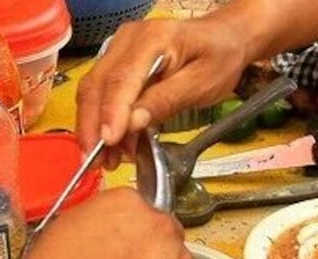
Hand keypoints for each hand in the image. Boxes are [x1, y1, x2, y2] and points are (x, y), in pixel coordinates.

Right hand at [76, 16, 251, 168]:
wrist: (223, 38)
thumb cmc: (218, 58)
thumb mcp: (202, 83)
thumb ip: (167, 101)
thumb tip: (133, 121)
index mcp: (153, 39)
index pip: (122, 78)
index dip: (111, 112)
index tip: (108, 141)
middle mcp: (128, 40)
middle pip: (98, 85)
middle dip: (93, 126)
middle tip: (96, 161)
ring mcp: (120, 49)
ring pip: (94, 91)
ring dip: (94, 127)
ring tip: (105, 160)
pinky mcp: (119, 63)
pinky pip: (103, 93)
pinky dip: (104, 121)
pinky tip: (114, 146)